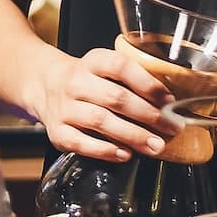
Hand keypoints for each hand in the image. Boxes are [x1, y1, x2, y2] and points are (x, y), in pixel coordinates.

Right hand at [34, 46, 180, 161]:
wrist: (44, 85)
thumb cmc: (88, 81)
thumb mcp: (105, 68)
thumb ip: (133, 80)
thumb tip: (172, 104)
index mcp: (92, 62)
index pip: (120, 66)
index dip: (147, 83)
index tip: (169, 99)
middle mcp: (75, 82)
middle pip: (115, 98)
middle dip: (149, 115)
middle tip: (172, 128)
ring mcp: (64, 107)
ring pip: (100, 121)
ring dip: (133, 135)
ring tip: (156, 146)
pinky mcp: (57, 131)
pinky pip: (80, 143)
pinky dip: (105, 150)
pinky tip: (125, 154)